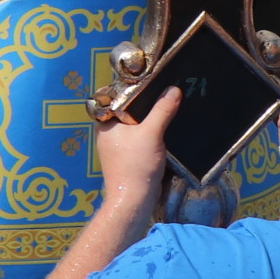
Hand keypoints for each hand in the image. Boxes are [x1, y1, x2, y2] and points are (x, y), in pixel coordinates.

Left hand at [98, 85, 177, 219]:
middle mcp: (108, 130)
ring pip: (136, 122)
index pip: (117, 94)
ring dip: (150, 116)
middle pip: (129, 108)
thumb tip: (174, 89)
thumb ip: (162, 110)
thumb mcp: (151, 134)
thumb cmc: (136, 165)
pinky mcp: (128, 154)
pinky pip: (140, 135)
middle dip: (146, 101)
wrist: (134, 201)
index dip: (134, 86)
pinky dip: (151, 130)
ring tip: (168, 103)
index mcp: (105, 121)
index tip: (153, 77)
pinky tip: (166, 124)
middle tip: (165, 88)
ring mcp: (118, 143)